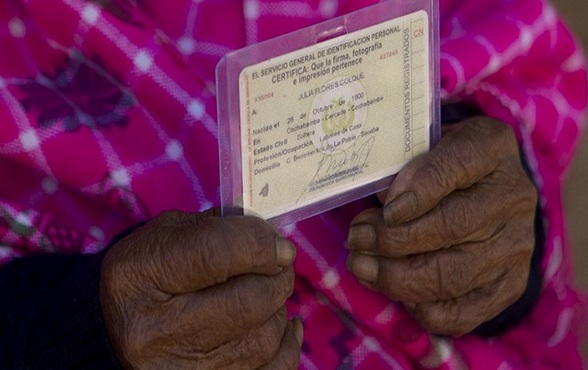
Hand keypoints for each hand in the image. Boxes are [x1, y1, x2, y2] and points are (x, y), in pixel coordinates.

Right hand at [100, 210, 301, 368]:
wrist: (120, 328)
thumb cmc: (152, 273)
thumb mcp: (168, 235)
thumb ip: (219, 229)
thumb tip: (276, 245)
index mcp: (139, 276)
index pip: (216, 254)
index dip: (260, 245)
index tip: (281, 246)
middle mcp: (154, 333)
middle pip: (247, 302)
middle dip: (277, 278)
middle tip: (279, 266)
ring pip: (263, 339)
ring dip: (277, 309)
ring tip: (266, 294)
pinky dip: (287, 345)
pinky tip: (282, 325)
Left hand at [346, 117, 536, 335]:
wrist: (489, 191)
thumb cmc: (444, 166)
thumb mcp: (426, 146)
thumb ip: (407, 167)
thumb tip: (387, 203)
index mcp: (490, 148)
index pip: (456, 166)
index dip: (419, 191)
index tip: (386, 211)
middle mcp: (512, 197)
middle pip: (451, 228)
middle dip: (391, 240)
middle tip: (356, 239)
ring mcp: (515, 246)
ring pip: (452, 275)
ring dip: (396, 277)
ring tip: (362, 266)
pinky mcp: (509, 285)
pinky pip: (464, 311)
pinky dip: (423, 309)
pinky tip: (398, 293)